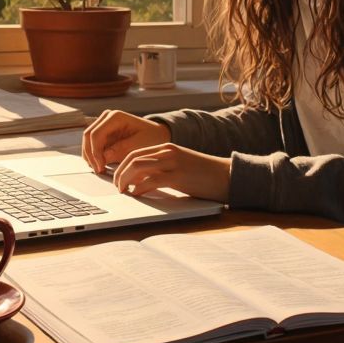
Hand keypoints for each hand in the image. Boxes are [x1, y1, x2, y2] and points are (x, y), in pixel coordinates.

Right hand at [82, 110, 170, 173]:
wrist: (157, 135)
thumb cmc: (152, 138)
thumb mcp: (139, 146)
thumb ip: (121, 150)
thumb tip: (103, 157)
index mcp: (116, 117)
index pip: (96, 134)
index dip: (95, 152)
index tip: (100, 167)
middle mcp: (107, 118)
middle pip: (88, 136)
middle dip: (91, 155)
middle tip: (98, 170)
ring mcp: (104, 125)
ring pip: (87, 141)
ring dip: (91, 156)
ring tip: (100, 169)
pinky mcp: (104, 134)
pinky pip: (93, 145)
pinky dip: (94, 156)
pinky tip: (102, 166)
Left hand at [111, 143, 231, 202]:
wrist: (226, 175)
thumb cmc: (204, 175)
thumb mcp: (180, 166)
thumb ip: (162, 169)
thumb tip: (140, 182)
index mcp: (167, 148)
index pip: (135, 153)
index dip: (122, 166)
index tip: (117, 179)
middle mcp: (168, 152)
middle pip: (132, 159)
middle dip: (119, 174)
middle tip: (116, 187)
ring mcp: (173, 163)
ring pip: (137, 167)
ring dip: (125, 181)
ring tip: (123, 192)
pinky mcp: (178, 177)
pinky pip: (151, 180)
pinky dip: (139, 188)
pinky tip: (137, 195)